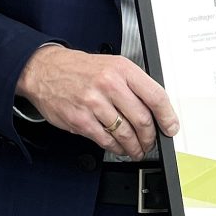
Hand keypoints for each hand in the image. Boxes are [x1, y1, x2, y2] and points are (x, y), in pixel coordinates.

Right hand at [17, 46, 176, 155]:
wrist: (45, 70)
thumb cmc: (81, 69)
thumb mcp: (113, 66)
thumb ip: (134, 85)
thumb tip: (157, 110)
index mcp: (122, 69)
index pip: (155, 96)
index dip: (167, 116)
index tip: (170, 127)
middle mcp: (109, 85)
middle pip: (142, 119)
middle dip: (150, 137)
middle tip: (150, 142)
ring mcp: (94, 103)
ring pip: (125, 133)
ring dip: (135, 146)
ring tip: (137, 149)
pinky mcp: (81, 120)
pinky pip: (106, 140)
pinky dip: (116, 148)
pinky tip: (119, 148)